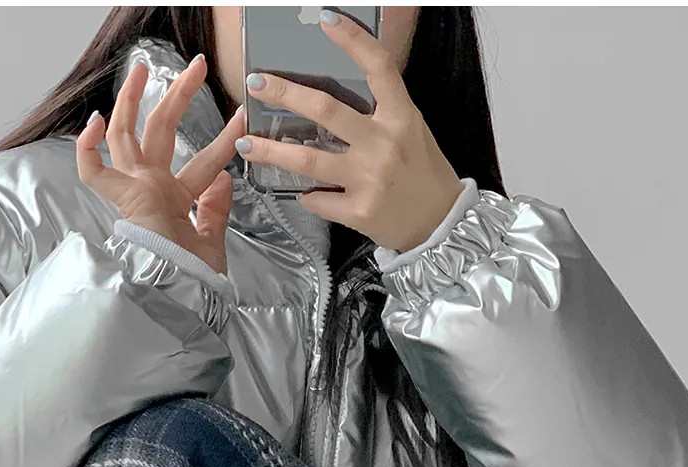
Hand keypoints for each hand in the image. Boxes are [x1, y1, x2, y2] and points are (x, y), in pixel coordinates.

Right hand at [76, 53, 246, 275]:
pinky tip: (94, 122)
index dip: (221, 147)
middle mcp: (151, 191)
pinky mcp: (122, 198)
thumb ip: (216, 210)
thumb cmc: (193, 281)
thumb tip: (223, 178)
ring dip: (133, 100)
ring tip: (141, 67)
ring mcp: (134, 191)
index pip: (199, 167)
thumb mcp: (214, 242)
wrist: (177, 296)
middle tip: (194, 68)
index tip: (239, 126)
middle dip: (178, 97)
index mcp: (173, 203)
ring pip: (127, 136)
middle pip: (162, 133)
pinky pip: (94, 172)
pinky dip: (88, 149)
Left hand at [239, 10, 462, 253]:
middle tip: (255, 83)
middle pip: (326, 110)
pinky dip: (306, 196)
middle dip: (285, 93)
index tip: (325, 19)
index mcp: (401, 116)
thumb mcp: (412, 131)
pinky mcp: (358, 212)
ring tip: (246, 144)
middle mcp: (384, 144)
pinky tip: (304, 193)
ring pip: (308, 159)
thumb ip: (380, 113)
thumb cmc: (424, 175)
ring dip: (271, 152)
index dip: (352, 39)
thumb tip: (332, 97)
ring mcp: (369, 179)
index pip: (378, 67)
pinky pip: (318, 199)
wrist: (440, 225)